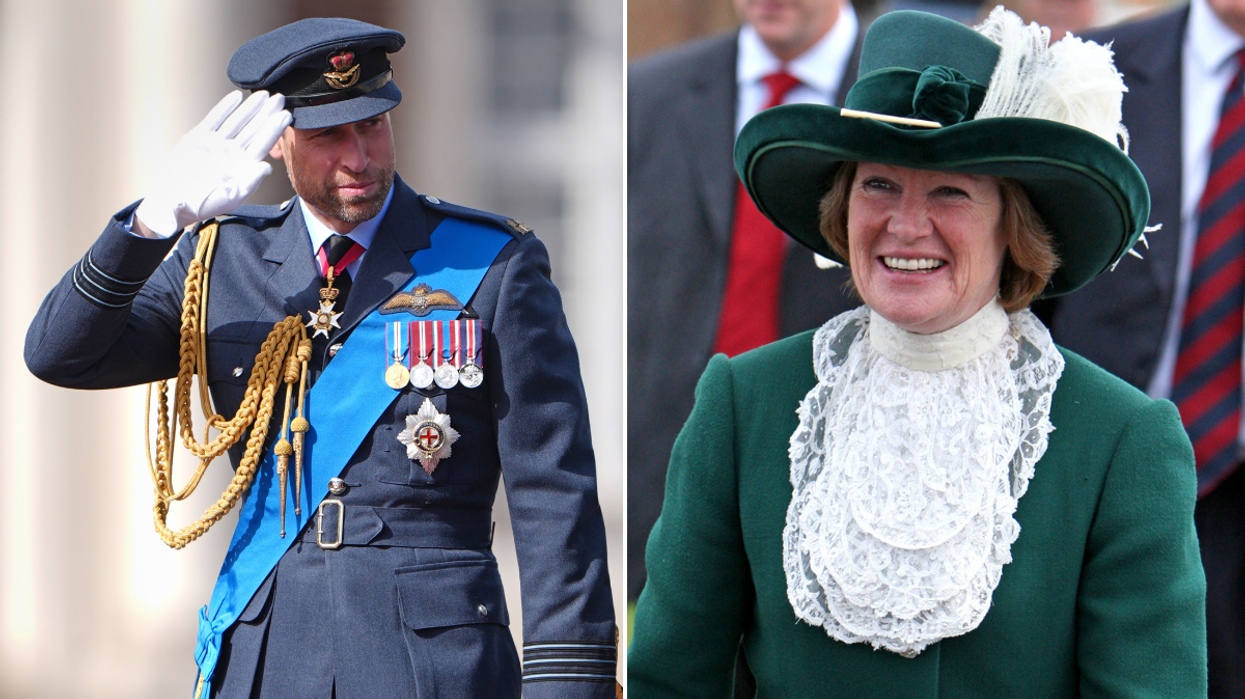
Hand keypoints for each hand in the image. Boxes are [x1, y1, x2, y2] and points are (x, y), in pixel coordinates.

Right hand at [135, 91, 291, 236]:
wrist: (173, 202)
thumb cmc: (203, 204)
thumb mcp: (231, 196)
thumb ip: (251, 182)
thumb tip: (267, 167)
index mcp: (243, 165)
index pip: (263, 143)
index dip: (274, 128)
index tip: (286, 115)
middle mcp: (232, 152)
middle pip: (253, 129)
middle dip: (267, 113)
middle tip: (280, 98)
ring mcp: (217, 144)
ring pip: (237, 121)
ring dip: (249, 108)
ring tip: (263, 94)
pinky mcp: (199, 138)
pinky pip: (214, 119)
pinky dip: (224, 108)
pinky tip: (236, 97)